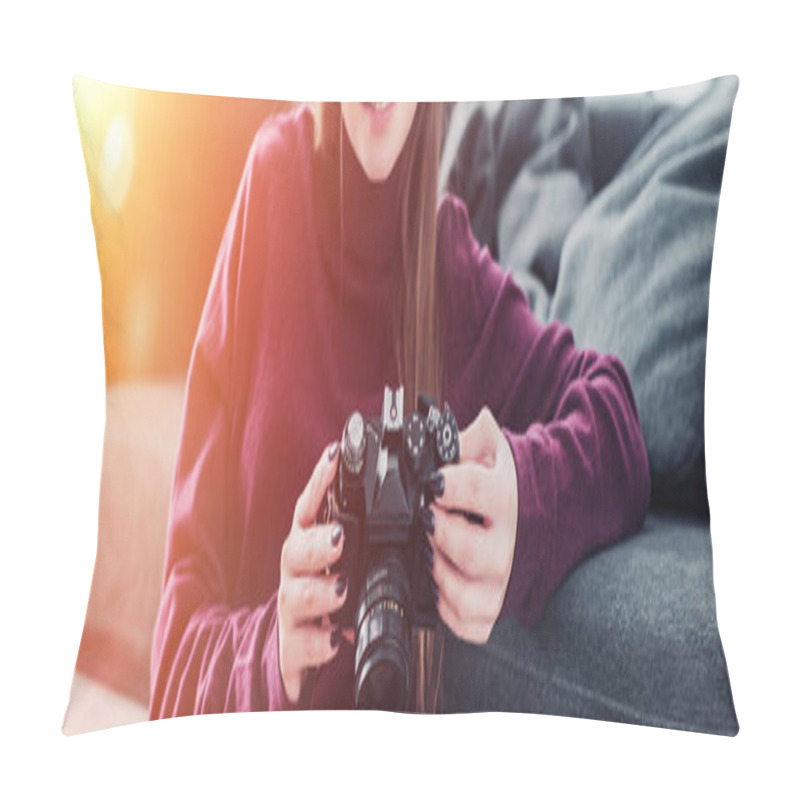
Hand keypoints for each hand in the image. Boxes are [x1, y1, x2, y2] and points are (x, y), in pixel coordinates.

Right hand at [278, 442, 348, 703]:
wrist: (296, 647)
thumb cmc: (325, 592)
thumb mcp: (342, 558)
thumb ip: (358, 528)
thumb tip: (403, 491)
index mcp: (308, 544)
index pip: (309, 506)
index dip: (320, 480)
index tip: (335, 456)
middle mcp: (296, 572)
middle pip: (296, 550)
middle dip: (317, 543)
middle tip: (340, 538)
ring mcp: (292, 608)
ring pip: (297, 596)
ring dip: (319, 591)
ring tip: (341, 589)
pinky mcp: (294, 646)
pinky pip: (300, 644)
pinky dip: (316, 643)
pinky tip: (333, 640)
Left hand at [427, 407, 517, 643]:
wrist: (555, 511)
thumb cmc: (515, 480)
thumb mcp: (494, 449)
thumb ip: (463, 438)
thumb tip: (431, 430)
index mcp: (509, 499)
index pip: (472, 491)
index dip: (443, 485)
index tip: (432, 483)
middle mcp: (512, 547)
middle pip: (466, 550)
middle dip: (438, 531)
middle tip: (429, 517)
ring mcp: (506, 583)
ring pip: (463, 594)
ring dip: (438, 571)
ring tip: (434, 548)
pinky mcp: (497, 609)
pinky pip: (465, 622)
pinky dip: (445, 606)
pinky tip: (442, 580)